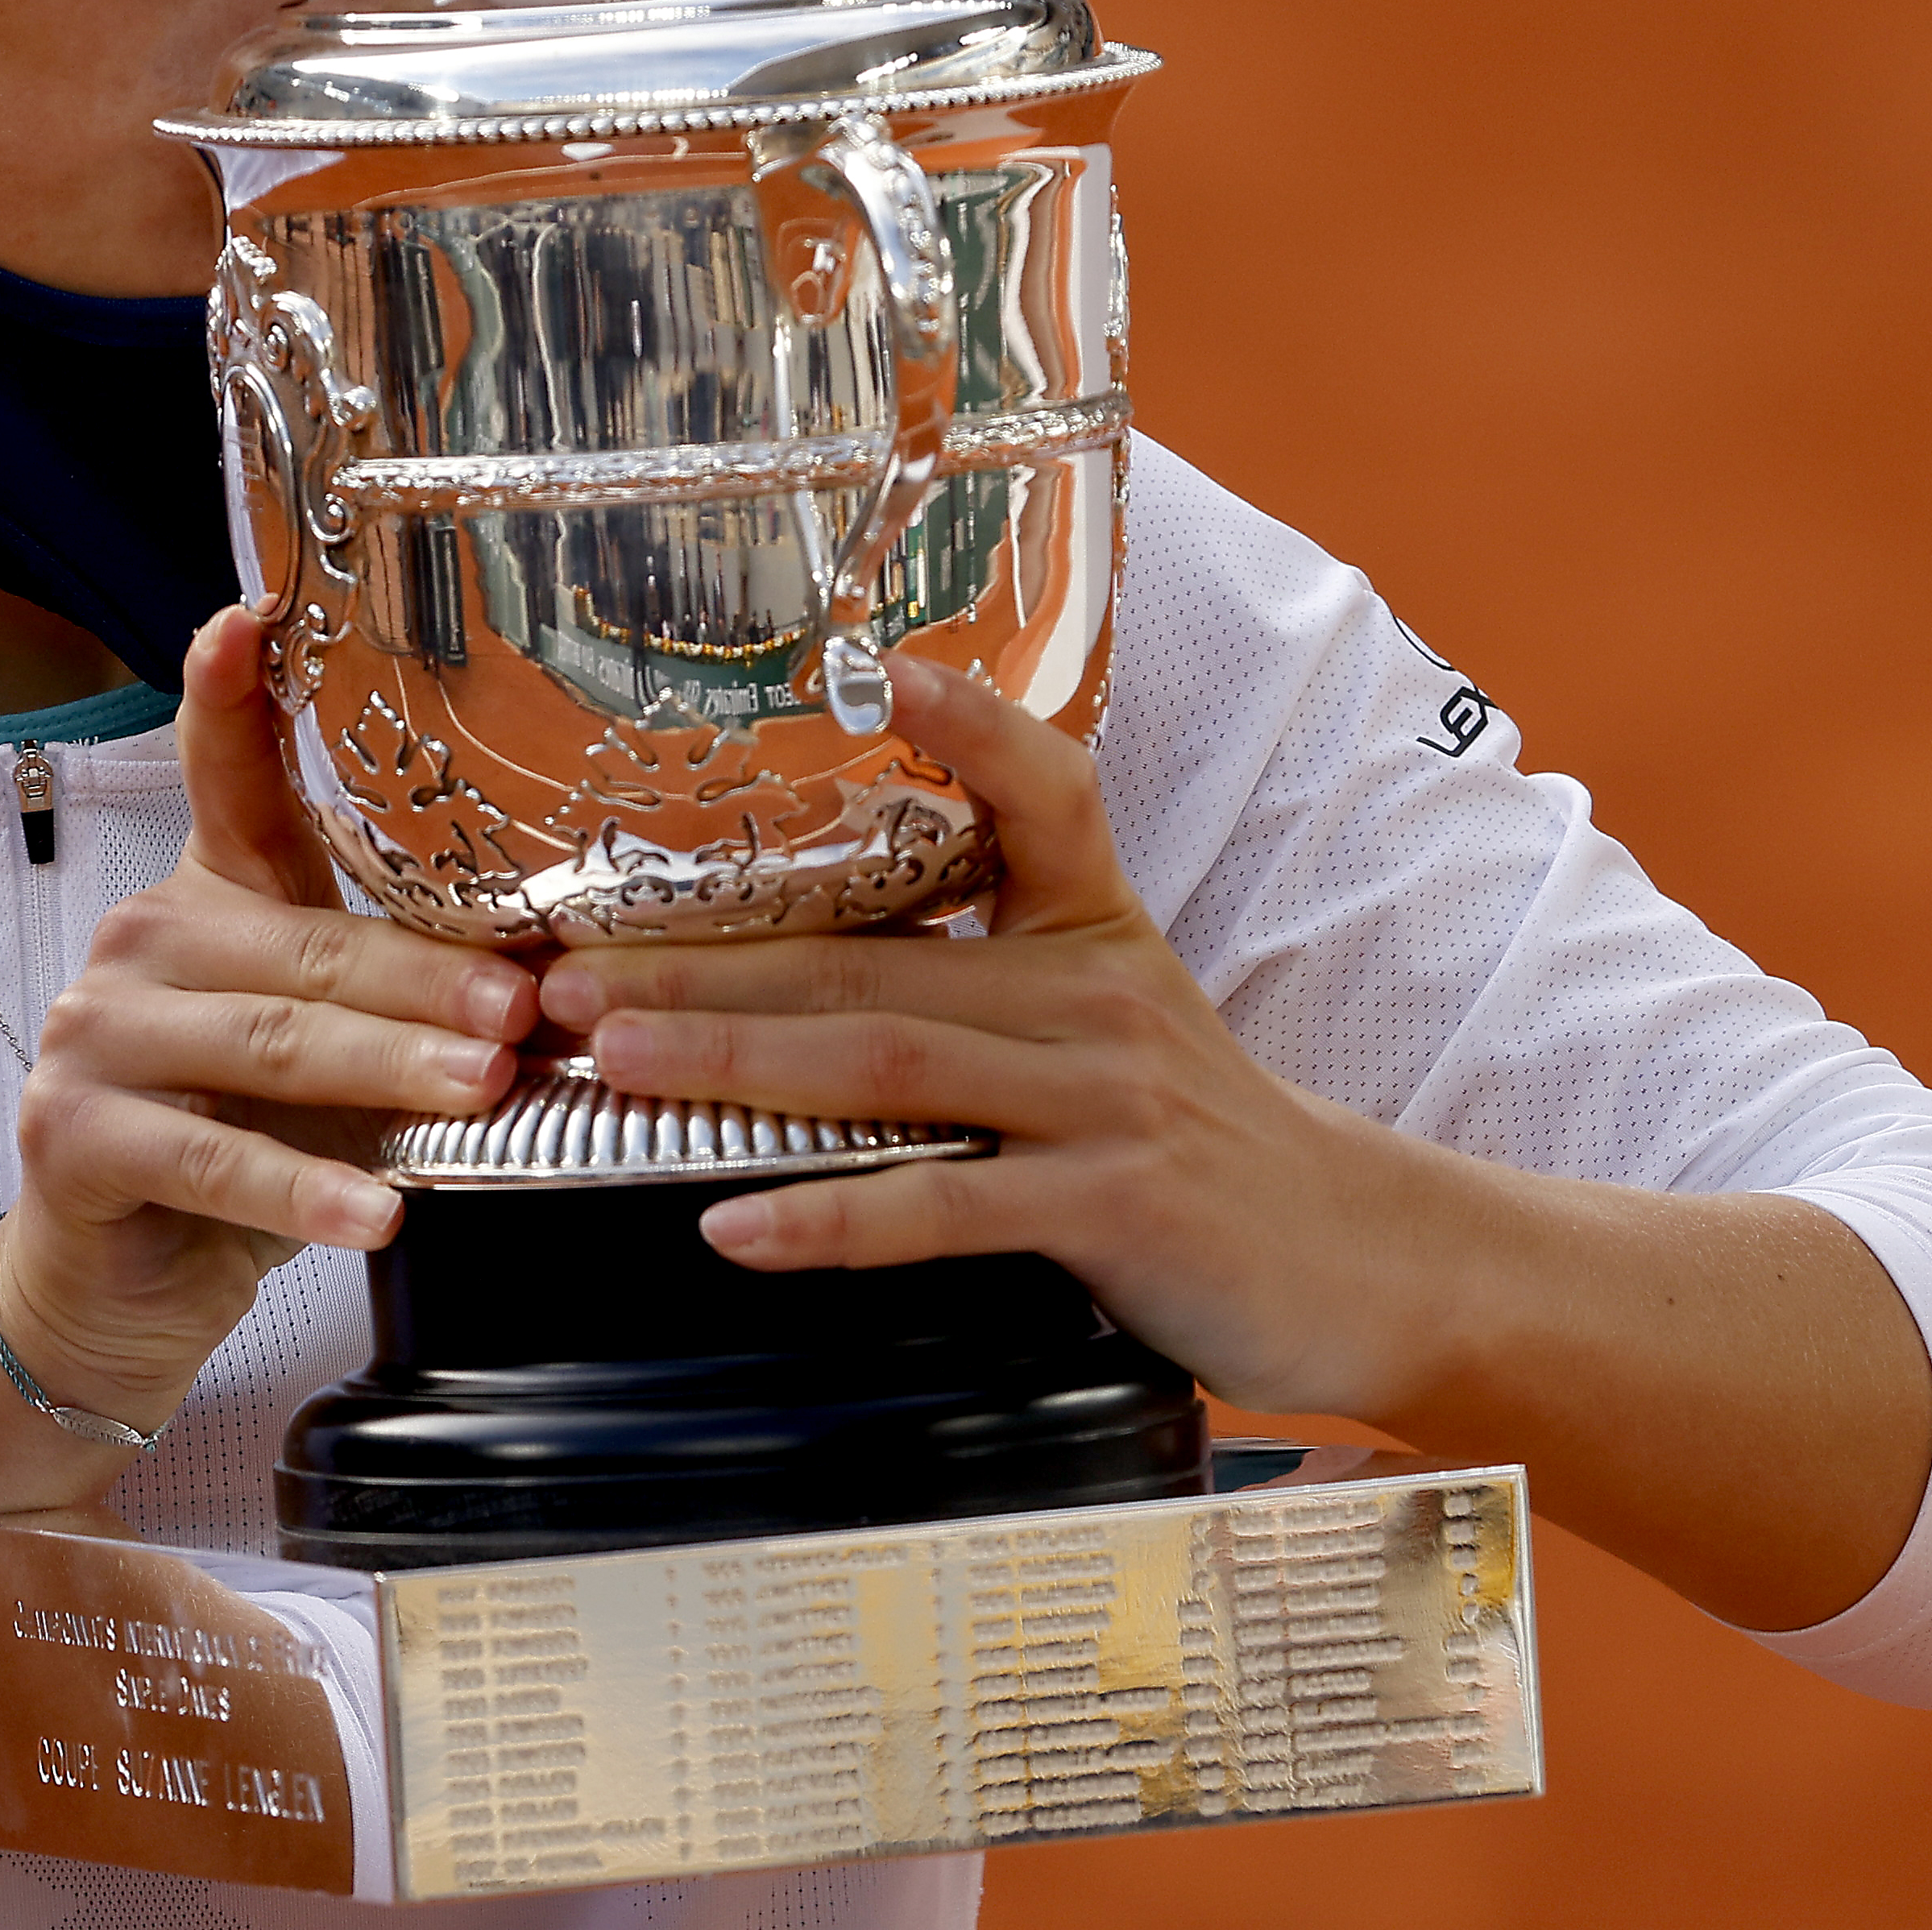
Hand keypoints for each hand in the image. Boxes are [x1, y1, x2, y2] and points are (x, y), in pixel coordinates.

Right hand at [0, 608, 531, 1437]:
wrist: (123, 1286)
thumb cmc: (247, 1149)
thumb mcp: (328, 1054)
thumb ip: (398, 997)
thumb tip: (554, 972)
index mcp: (207, 898)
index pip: (224, 776)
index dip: (230, 693)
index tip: (255, 614)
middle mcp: (139, 942)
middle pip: (303, 944)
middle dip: (426, 977)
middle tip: (527, 1010)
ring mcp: (92, 1034)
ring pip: (270, 1041)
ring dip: (387, 1070)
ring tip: (482, 1092)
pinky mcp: (72, 1132)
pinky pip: (212, 1156)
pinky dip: (303, 1192)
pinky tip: (374, 1217)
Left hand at [536, 651, 1463, 1421]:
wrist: (1363, 1263)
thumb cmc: (1202, 1148)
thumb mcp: (1116, 1023)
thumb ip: (991, 983)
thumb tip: (804, 983)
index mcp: (1089, 932)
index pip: (1039, 790)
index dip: (962, 720)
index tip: (869, 668)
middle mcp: (1095, 994)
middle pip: (871, 957)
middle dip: (702, 964)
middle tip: (567, 969)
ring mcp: (1105, 1096)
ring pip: (889, 1060)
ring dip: (732, 1062)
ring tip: (612, 1057)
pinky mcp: (1115, 1203)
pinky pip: (946, 1204)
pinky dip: (830, 1217)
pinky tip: (732, 1222)